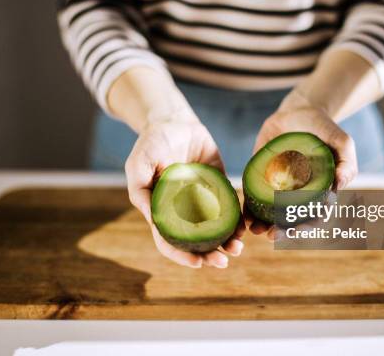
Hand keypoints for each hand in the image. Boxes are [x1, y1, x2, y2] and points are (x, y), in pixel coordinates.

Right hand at [125, 115, 244, 267]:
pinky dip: (237, 220)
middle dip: (210, 254)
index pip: (170, 241)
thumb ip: (141, 190)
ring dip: (226, 242)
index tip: (198, 263)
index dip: (182, 255)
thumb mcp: (139, 164)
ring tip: (238, 248)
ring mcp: (202, 200)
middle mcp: (183, 210)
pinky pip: (229, 207)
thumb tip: (154, 221)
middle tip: (224, 262)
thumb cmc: (151, 142)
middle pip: (196, 241)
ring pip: (215, 229)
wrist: (174, 121)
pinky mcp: (218, 187)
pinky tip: (244, 226)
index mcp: (162, 210)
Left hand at [248, 90, 357, 238]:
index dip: (307, 226)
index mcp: (319, 192)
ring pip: (270, 213)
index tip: (296, 230)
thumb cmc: (323, 127)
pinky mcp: (261, 178)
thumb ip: (346, 162)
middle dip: (283, 231)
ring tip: (255, 230)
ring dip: (264, 225)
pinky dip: (249, 209)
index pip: (315, 215)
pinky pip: (254, 197)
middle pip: (291, 220)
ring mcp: (278, 187)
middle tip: (273, 236)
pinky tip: (244, 217)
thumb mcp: (341, 141)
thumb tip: (340, 184)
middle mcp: (298, 194)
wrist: (297, 111)